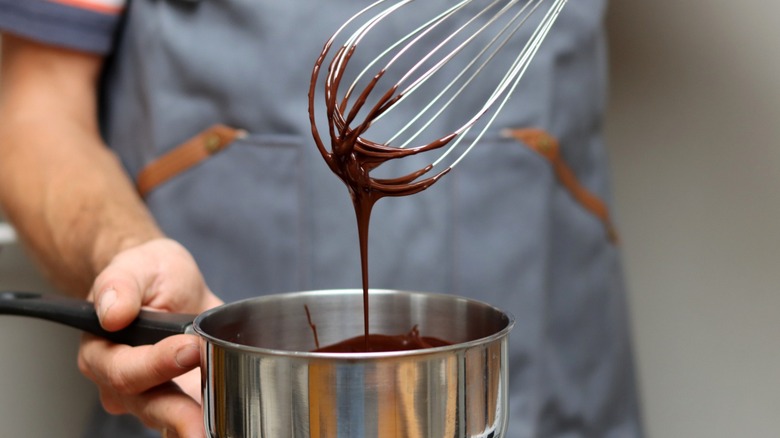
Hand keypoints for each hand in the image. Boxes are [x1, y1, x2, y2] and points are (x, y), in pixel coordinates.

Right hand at [77, 238, 221, 436]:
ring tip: (219, 430)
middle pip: (149, 405)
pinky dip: (212, 419)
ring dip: (196, 423)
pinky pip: (195, 417)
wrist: (170, 286)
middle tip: (202, 425)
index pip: (124, 370)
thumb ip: (120, 284)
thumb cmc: (148, 275)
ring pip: (173, 419)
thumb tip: (112, 312)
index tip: (190, 348)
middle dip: (179, 416)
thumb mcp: (136, 265)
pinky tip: (230, 420)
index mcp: (102, 353)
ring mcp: (154, 397)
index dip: (157, 363)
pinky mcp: (185, 399)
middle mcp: (123, 385)